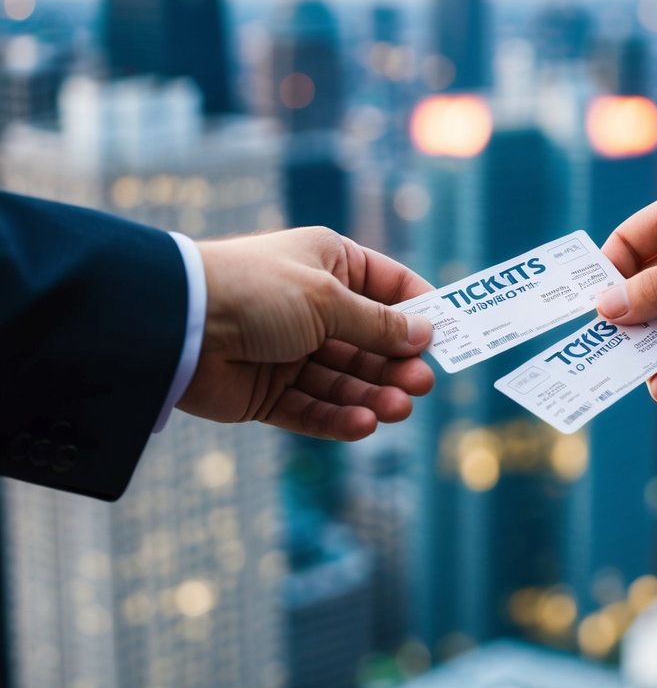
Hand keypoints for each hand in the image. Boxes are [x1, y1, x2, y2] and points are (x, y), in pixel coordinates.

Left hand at [177, 227, 433, 439]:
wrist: (177, 324)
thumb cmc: (255, 289)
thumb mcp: (327, 298)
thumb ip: (377, 323)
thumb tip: (424, 333)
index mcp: (328, 264)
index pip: (388, 286)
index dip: (419, 311)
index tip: (448, 337)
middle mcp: (312, 307)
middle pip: (370, 341)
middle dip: (397, 363)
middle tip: (422, 384)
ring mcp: (290, 352)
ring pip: (345, 380)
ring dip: (374, 394)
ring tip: (399, 409)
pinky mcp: (268, 393)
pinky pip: (313, 409)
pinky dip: (339, 418)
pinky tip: (364, 424)